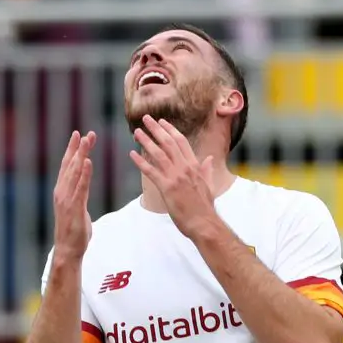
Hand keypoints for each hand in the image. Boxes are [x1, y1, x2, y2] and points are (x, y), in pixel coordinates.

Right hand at [53, 130, 95, 262]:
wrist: (67, 249)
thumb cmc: (73, 232)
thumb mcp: (77, 209)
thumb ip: (79, 197)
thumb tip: (83, 192)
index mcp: (62, 191)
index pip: (67, 166)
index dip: (72, 150)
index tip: (78, 135)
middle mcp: (62, 192)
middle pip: (70, 165)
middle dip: (79, 148)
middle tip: (87, 133)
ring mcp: (67, 199)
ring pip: (74, 172)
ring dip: (81, 155)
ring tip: (87, 141)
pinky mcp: (75, 207)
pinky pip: (81, 187)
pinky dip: (84, 174)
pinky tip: (88, 162)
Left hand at [130, 115, 216, 239]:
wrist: (204, 223)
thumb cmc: (206, 207)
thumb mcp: (209, 185)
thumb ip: (207, 170)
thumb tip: (210, 159)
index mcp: (195, 166)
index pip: (181, 142)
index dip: (170, 130)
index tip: (162, 122)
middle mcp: (185, 168)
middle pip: (168, 142)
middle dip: (156, 129)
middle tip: (145, 119)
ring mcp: (176, 177)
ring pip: (158, 154)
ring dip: (146, 141)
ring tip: (136, 132)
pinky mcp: (167, 188)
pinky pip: (151, 172)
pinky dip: (140, 162)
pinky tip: (132, 154)